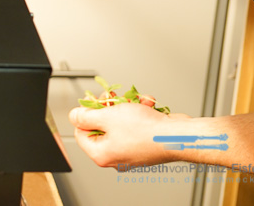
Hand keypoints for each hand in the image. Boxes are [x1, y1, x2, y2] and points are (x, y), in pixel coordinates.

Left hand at [69, 103, 191, 169]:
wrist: (179, 136)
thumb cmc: (147, 131)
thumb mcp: (108, 117)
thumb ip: (86, 116)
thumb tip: (74, 116)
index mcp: (101, 154)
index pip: (80, 132)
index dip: (85, 114)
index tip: (93, 102)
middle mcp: (115, 156)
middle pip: (100, 125)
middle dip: (109, 107)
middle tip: (113, 97)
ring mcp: (130, 150)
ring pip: (119, 121)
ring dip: (127, 106)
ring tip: (136, 102)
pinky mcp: (144, 143)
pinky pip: (135, 124)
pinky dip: (140, 111)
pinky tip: (147, 105)